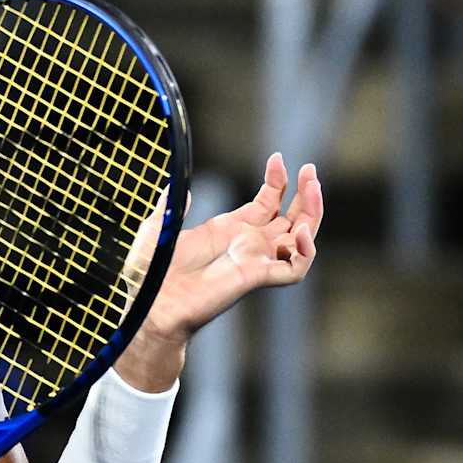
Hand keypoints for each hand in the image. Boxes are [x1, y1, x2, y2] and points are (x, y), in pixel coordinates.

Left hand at [116, 154, 322, 390]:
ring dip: (313, 214)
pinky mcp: (256, 278)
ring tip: (313, 189)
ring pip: (301, 239)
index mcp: (229, 230)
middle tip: (310, 169)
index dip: (277, 181)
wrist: (150, 303)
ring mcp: (255, 261)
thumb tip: (176, 185)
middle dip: (305, 193)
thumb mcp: (158, 227)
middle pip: (291, 217)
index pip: (267, 202)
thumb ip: (171, 204)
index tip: (277, 158)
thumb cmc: (150, 273)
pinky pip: (294, 268)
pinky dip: (305, 251)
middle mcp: (247, 245)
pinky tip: (301, 231)